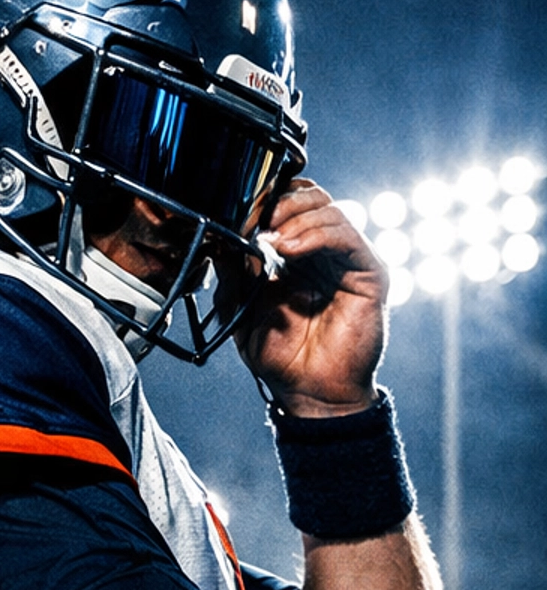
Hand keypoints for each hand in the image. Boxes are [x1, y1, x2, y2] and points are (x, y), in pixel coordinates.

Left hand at [235, 179, 386, 415]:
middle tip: (255, 221)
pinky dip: (315, 235)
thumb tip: (221, 238)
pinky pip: (347, 236)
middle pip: (311, 196)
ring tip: (270, 240)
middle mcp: (325, 252)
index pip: (289, 204)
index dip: (266, 200)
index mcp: (297, 255)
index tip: (239, 214)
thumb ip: (233, 274)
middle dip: (279, 201)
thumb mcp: (241, 309)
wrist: (309, 392)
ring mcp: (349, 260)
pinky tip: (288, 249)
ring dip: (293, 218)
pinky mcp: (369, 274)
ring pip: (328, 209)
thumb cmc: (281, 357)